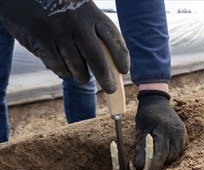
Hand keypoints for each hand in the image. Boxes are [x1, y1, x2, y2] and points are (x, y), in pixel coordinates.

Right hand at [0, 0, 128, 92]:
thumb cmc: (61, 8)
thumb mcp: (82, 11)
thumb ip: (95, 31)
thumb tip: (110, 63)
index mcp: (92, 14)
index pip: (114, 38)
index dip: (121, 57)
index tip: (124, 70)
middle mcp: (77, 23)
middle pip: (97, 59)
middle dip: (106, 78)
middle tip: (110, 89)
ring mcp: (59, 33)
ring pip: (77, 67)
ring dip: (82, 76)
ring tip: (83, 77)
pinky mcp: (41, 42)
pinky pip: (58, 67)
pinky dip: (63, 71)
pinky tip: (64, 68)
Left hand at [135, 90, 186, 169]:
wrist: (156, 101)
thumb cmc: (146, 115)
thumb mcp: (141, 130)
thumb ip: (142, 148)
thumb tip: (140, 166)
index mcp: (164, 130)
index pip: (161, 154)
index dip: (154, 167)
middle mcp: (176, 132)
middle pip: (170, 156)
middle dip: (160, 163)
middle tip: (149, 166)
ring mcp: (182, 132)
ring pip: (176, 154)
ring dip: (166, 158)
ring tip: (156, 156)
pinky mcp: (184, 133)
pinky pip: (180, 149)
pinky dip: (172, 153)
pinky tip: (164, 150)